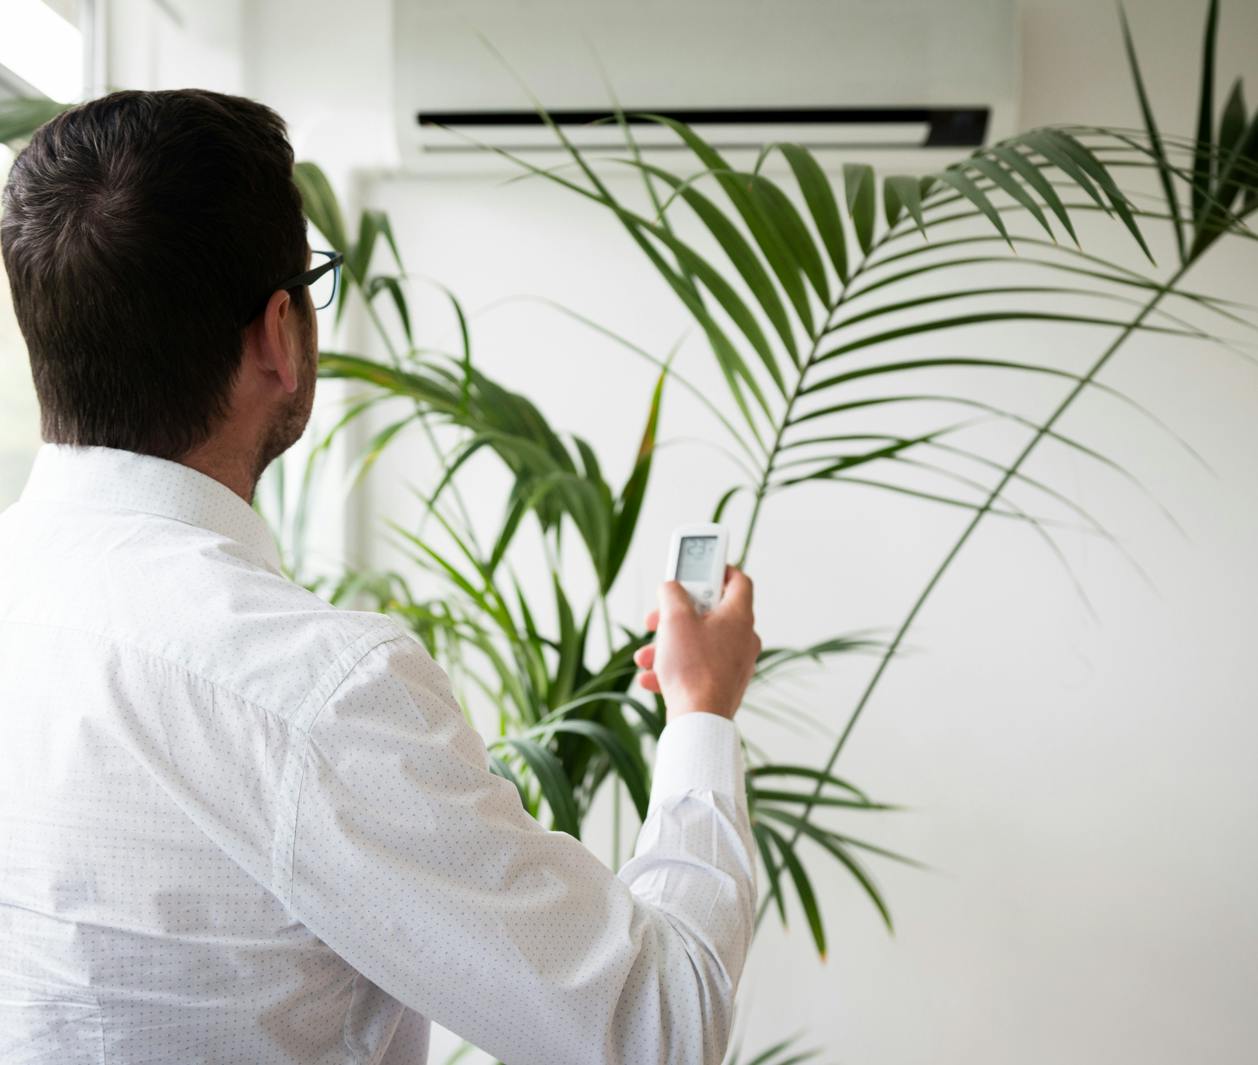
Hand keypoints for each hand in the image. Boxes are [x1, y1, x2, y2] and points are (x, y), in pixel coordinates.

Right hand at [632, 565, 761, 721]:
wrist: (699, 720)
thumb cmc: (692, 669)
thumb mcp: (674, 619)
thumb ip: (671, 593)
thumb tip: (670, 588)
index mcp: (739, 617)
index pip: (738, 580)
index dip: (718, 569)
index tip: (697, 568)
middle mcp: (743, 639)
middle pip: (710, 613)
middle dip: (676, 615)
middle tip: (658, 617)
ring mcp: (735, 664)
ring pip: (698, 643)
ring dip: (668, 645)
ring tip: (646, 656)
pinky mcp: (723, 685)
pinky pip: (697, 667)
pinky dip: (675, 667)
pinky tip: (652, 677)